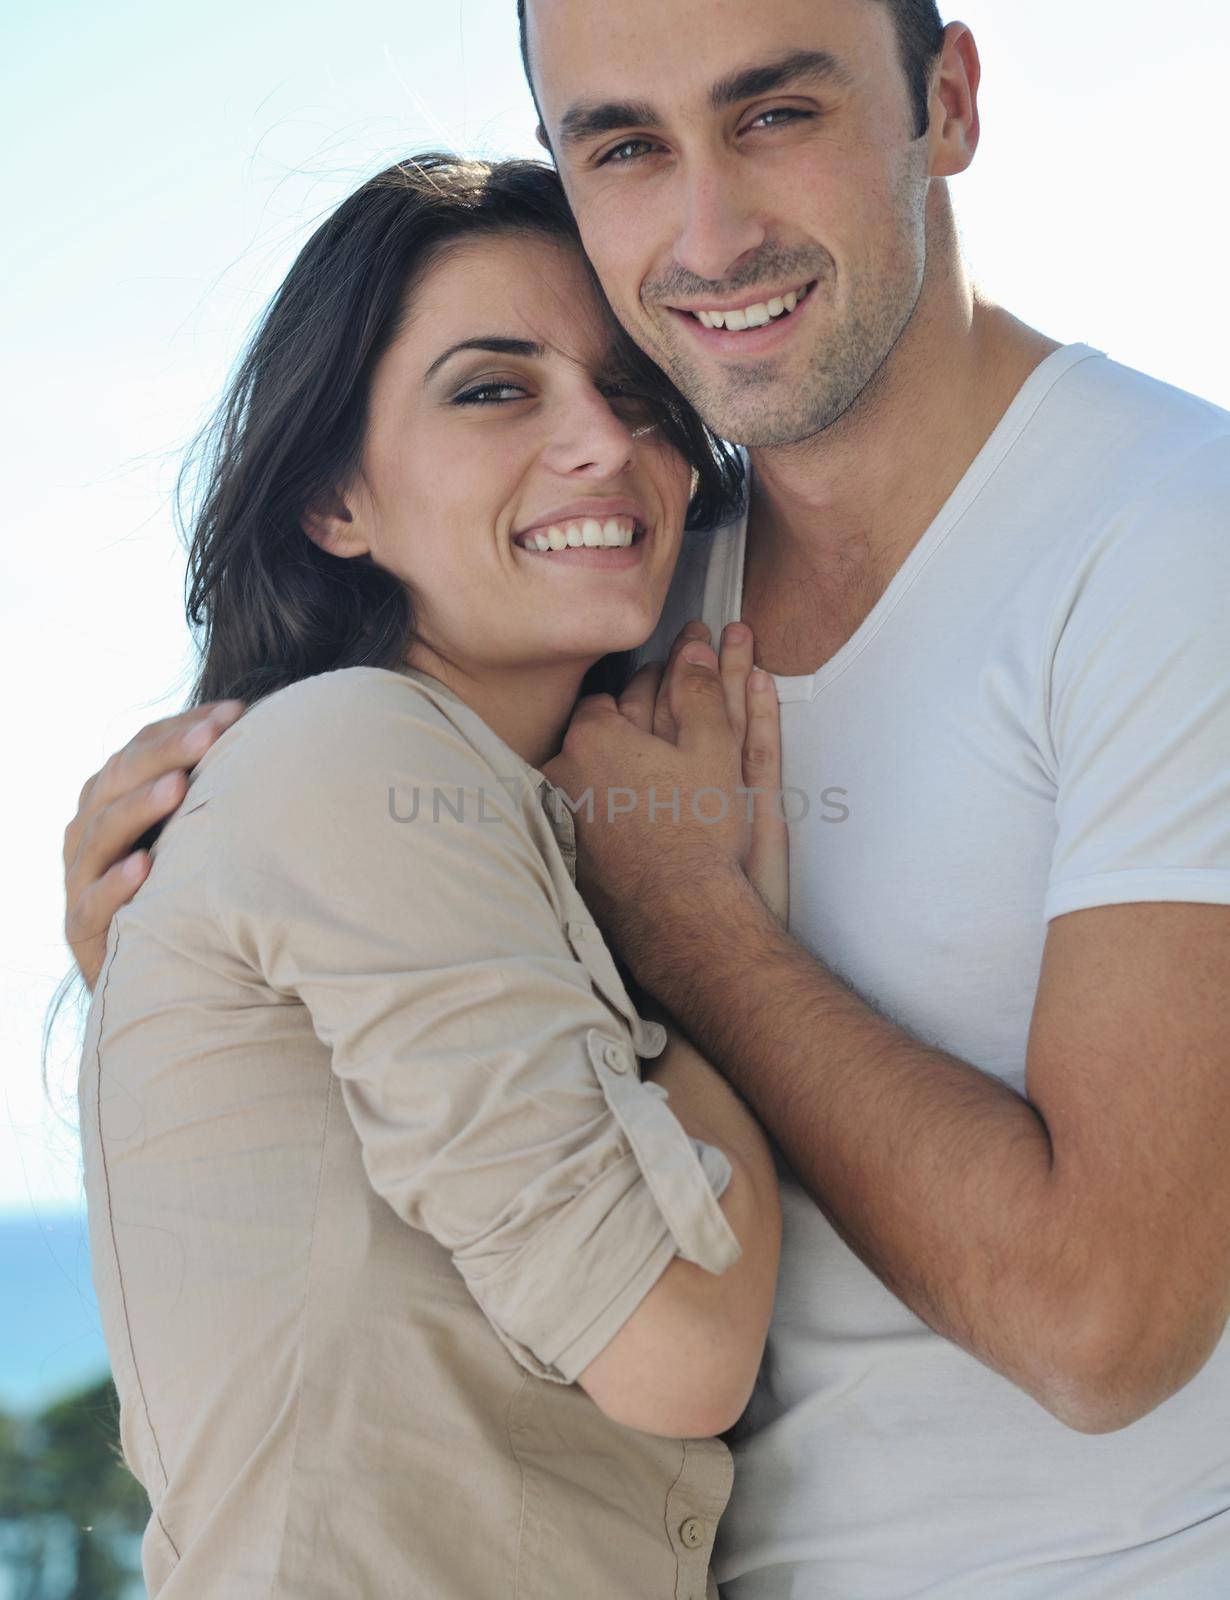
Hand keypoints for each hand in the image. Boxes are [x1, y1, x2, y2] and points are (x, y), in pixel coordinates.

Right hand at [63, 700, 244, 987]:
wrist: (159, 977)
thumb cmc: (188, 890)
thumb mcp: (199, 836)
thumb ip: (216, 793)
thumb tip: (282, 738)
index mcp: (114, 798)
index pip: (140, 748)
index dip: (182, 726)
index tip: (236, 712)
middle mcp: (90, 831)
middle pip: (118, 779)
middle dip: (166, 752)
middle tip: (211, 735)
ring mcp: (82, 878)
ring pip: (102, 832)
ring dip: (140, 806)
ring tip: (179, 786)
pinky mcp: (82, 930)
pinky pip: (93, 902)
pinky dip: (116, 883)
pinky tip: (144, 867)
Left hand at [543, 618, 785, 972]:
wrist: (681, 913)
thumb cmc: (698, 833)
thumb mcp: (714, 748)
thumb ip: (700, 690)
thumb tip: (695, 650)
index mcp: (592, 738)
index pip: (611, 698)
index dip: (645, 698)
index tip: (669, 704)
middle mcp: (562, 774)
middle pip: (593, 738)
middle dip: (626, 735)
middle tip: (664, 746)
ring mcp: (560, 818)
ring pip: (587, 780)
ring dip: (614, 777)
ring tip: (653, 790)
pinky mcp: (566, 855)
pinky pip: (586, 820)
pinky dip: (607, 817)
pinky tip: (638, 826)